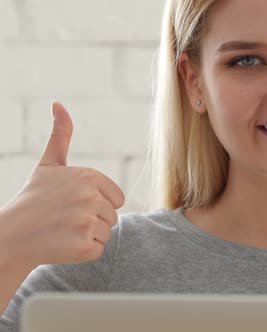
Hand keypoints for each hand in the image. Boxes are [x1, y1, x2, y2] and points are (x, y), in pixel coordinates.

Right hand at [0, 101, 124, 268]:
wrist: (11, 235)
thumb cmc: (33, 199)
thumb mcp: (49, 165)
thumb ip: (61, 135)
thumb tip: (58, 103)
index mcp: (88, 176)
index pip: (117, 198)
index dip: (97, 203)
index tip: (72, 203)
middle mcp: (90, 197)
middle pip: (113, 215)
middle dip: (92, 219)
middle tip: (64, 218)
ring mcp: (87, 222)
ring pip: (107, 232)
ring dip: (88, 235)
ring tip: (63, 230)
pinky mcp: (84, 246)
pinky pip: (99, 249)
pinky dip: (84, 251)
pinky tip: (63, 244)